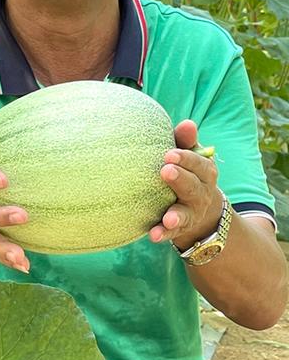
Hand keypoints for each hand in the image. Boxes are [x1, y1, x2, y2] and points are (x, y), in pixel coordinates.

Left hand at [149, 119, 223, 251]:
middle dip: (181, 179)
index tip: (169, 153)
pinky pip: (171, 234)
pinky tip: (153, 235)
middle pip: (193, 187)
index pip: (200, 164)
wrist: (203, 214)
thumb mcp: (191, 158)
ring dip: (176, 215)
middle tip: (165, 171)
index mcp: (205, 173)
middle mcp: (201, 194)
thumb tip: (187, 124)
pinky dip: (163, 234)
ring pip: (185, 214)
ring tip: (168, 217)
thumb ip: (186, 141)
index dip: (186, 159)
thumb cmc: (189, 174)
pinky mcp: (178, 230)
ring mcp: (190, 214)